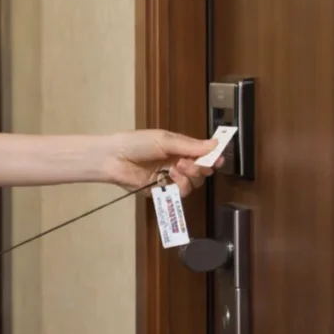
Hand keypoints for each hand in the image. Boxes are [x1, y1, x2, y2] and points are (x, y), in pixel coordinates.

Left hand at [101, 129, 222, 195]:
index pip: (202, 155)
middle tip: (193, 163)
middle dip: (201, 167)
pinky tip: (171, 176)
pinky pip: (179, 194)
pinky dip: (180, 185)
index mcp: (178, 149)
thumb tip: (215, 144)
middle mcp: (176, 164)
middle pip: (201, 171)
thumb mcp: (165, 139)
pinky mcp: (161, 192)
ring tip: (177, 167)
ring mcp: (169, 179)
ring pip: (193, 184)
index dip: (212, 157)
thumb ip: (190, 145)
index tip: (219, 159)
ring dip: (189, 176)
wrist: (114, 158)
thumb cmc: (137, 143)